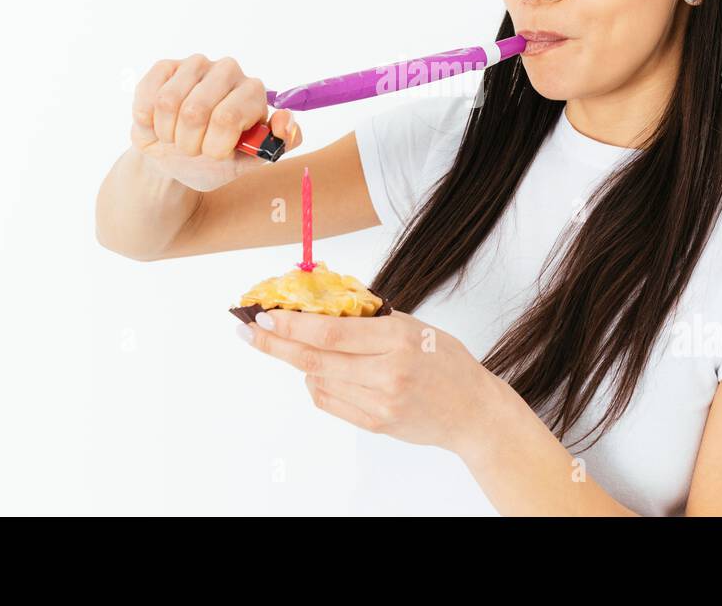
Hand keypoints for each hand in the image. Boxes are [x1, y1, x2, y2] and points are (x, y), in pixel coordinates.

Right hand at [131, 54, 301, 191]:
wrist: (175, 161)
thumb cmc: (214, 161)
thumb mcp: (249, 162)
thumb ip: (278, 145)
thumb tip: (285, 121)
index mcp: (254, 92)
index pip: (227, 118)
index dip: (214, 146)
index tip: (215, 155)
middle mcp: (229, 71)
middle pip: (194, 112)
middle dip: (188, 143)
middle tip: (193, 149)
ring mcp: (196, 64)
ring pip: (167, 103)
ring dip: (167, 133)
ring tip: (176, 137)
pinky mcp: (166, 66)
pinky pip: (149, 95)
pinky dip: (148, 120)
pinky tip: (158, 124)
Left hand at [240, 308, 507, 456]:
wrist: (473, 412)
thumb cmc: (447, 361)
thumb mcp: (415, 327)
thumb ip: (372, 317)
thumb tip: (324, 298)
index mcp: (398, 340)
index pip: (331, 332)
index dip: (292, 323)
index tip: (265, 314)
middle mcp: (387, 373)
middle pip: (315, 359)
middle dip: (276, 343)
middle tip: (248, 331)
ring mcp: (380, 402)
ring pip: (318, 381)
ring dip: (295, 362)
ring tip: (281, 344)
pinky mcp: (375, 424)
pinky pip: (330, 402)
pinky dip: (315, 384)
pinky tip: (315, 372)